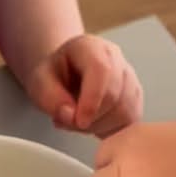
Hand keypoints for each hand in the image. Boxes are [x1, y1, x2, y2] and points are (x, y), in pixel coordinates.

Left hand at [26, 34, 142, 136]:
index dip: (92, 99)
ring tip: (77, 120)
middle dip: (90, 118)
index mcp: (90, 47)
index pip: (101, 70)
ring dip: (98, 126)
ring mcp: (130, 78)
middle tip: (68, 121)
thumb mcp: (40, 82)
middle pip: (114, 95)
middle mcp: (116, 59)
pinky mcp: (136, 99)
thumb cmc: (55, 76)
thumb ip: (49, 97)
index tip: (79, 121)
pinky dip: (109, 130)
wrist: (66, 76)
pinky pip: (129, 121)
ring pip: (124, 111)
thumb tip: (70, 114)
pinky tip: (92, 122)